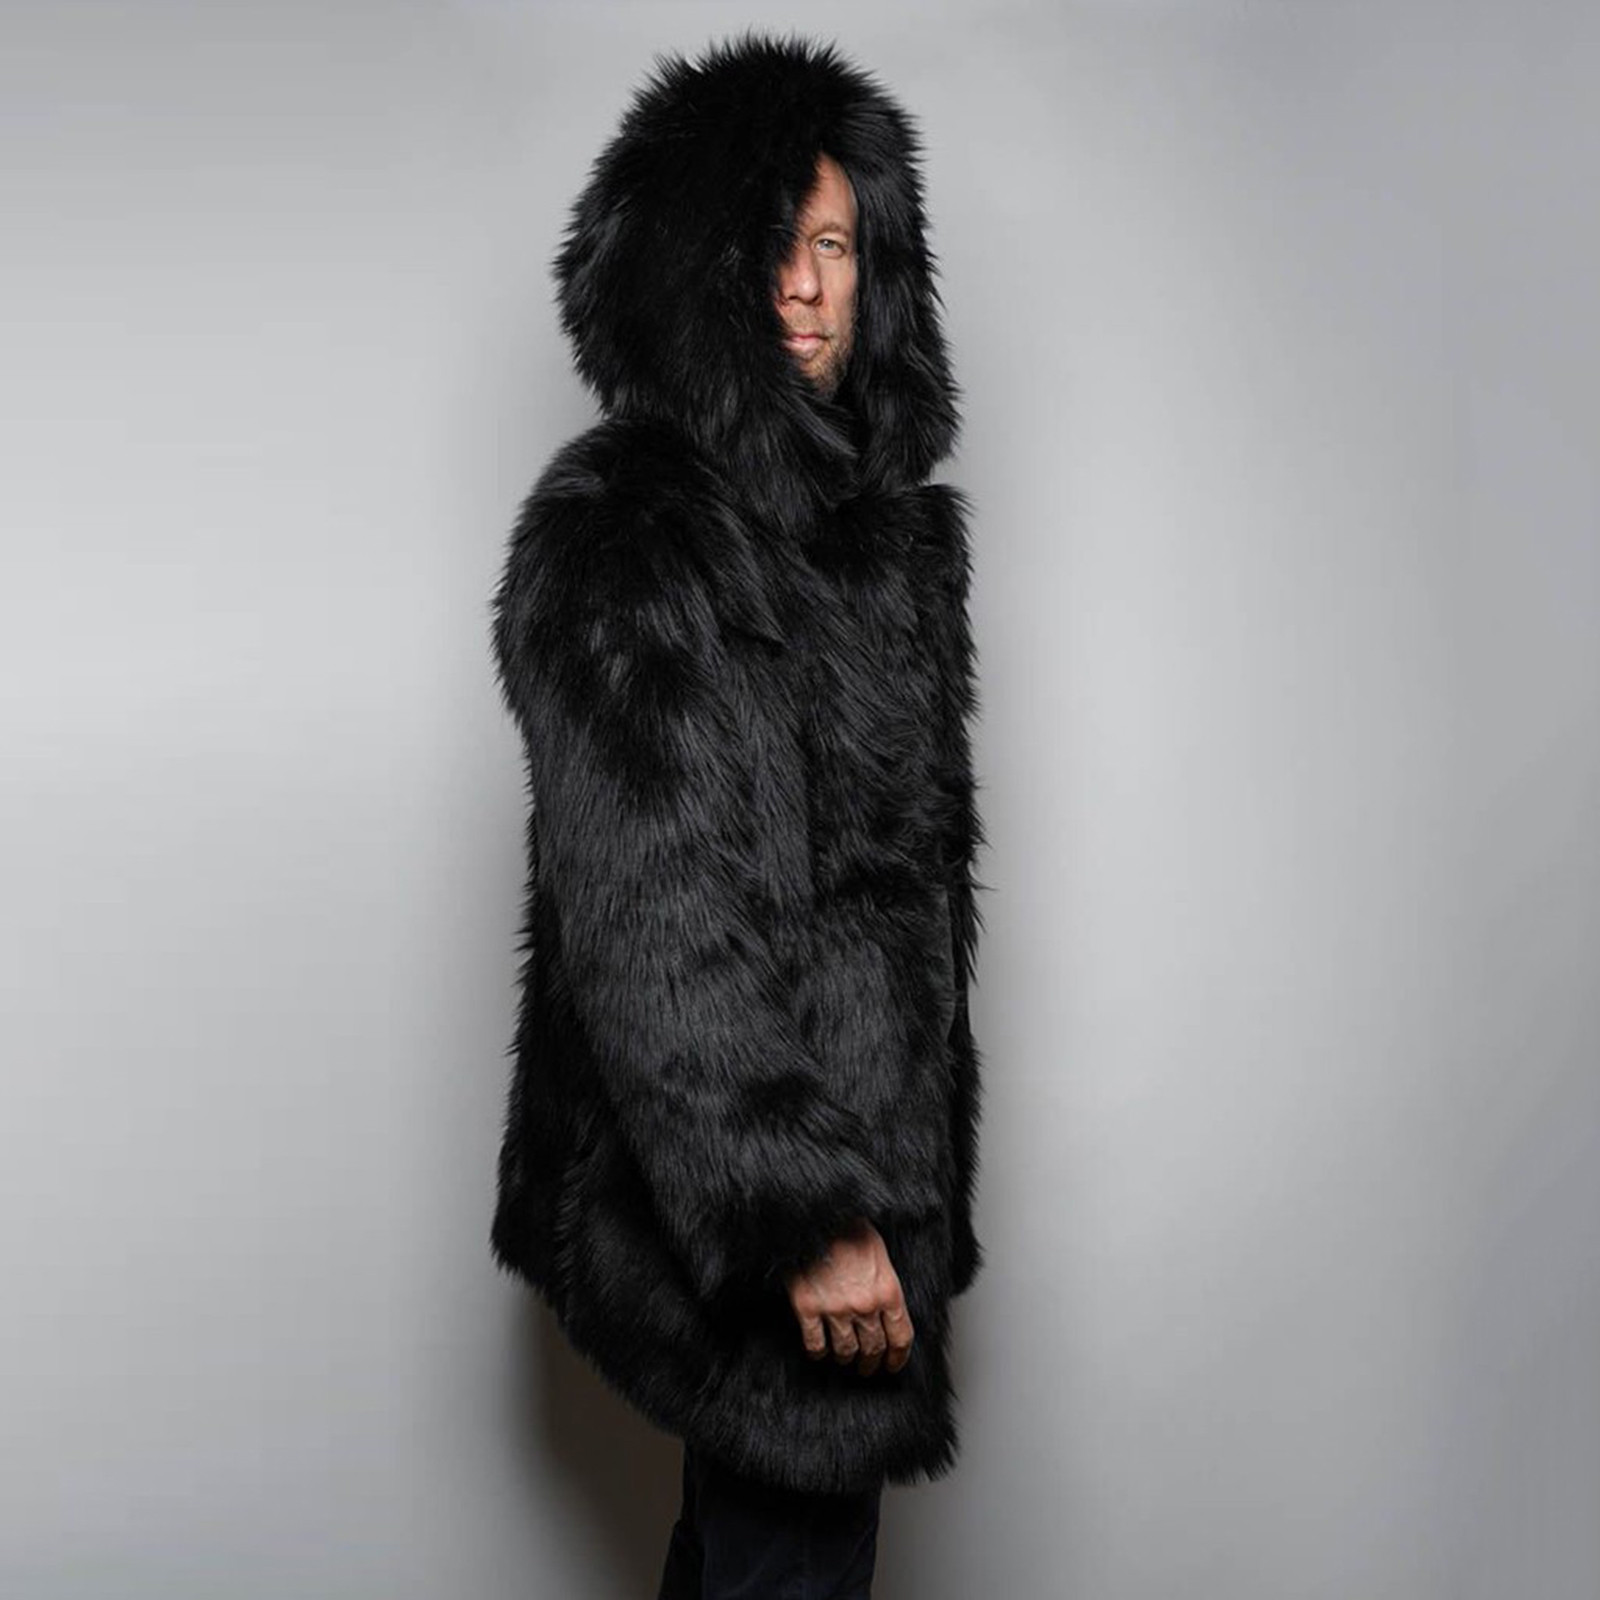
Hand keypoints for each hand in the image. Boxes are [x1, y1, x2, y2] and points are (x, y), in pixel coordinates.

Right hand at [783, 1219, 914, 1376]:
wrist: (816, 1214)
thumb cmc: (849, 1229)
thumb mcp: (880, 1254)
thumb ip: (886, 1286)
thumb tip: (890, 1312)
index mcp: (888, 1290)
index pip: (901, 1338)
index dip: (898, 1357)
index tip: (893, 1365)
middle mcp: (865, 1305)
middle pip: (874, 1349)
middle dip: (872, 1363)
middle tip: (868, 1367)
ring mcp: (835, 1309)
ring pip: (846, 1351)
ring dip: (846, 1359)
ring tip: (845, 1359)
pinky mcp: (807, 1308)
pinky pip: (816, 1344)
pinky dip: (819, 1352)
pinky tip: (820, 1350)